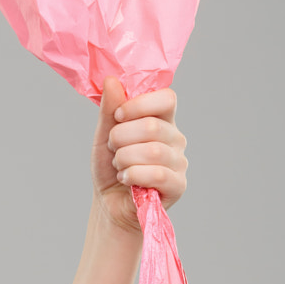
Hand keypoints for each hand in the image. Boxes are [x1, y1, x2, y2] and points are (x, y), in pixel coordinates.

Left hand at [90, 74, 186, 234]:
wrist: (110, 203)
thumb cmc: (111, 166)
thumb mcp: (104, 135)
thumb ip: (109, 109)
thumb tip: (112, 80)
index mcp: (162, 120)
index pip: (167, 98)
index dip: (140, 104)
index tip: (118, 116)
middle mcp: (175, 138)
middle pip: (152, 126)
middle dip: (121, 138)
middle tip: (113, 149)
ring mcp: (179, 162)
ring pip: (153, 151)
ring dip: (124, 159)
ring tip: (118, 166)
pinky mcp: (178, 185)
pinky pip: (158, 173)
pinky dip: (134, 175)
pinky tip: (126, 179)